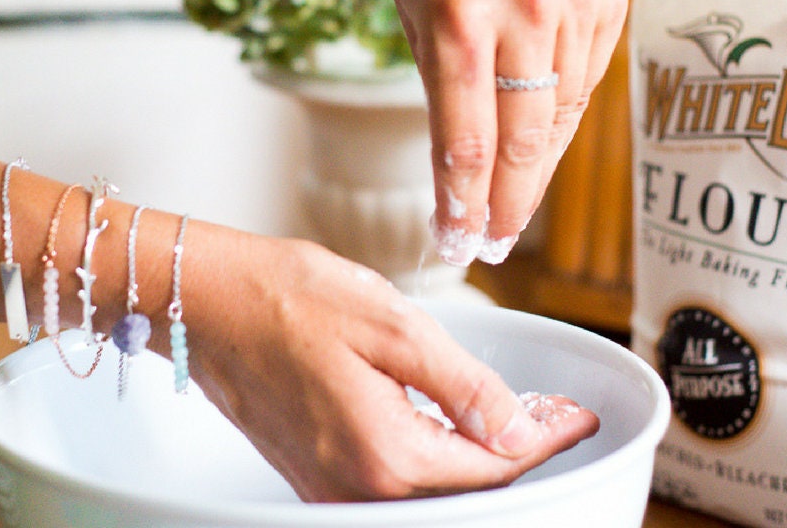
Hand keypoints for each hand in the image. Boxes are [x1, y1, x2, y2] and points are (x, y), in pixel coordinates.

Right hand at [183, 228, 597, 500]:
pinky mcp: (313, 472)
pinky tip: (446, 419)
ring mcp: (331, 486)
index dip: (544, 440)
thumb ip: (461, 384)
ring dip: (476, 454)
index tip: (578, 419)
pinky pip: (391, 478)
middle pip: (464, 487)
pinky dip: (432, 454)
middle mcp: (358, 488)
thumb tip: (518, 429)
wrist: (208, 301)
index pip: (493, 465)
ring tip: (512, 414)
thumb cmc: (289, 297)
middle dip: (516, 451)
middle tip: (553, 414)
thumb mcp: (389, 323)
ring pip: (429, 487)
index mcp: (386, 454)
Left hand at [382, 0, 626, 264]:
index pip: (465, 138)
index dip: (462, 203)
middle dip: (506, 205)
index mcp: (457, 15)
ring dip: (536, 168)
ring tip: (512, 204)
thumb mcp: (413, 15)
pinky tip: (539, 134)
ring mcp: (573, 0)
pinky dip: (560, 112)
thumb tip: (465, 178)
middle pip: (524, 140)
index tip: (456, 242)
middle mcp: (524, 7)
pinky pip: (585, 78)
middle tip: (490, 244)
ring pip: (561, 116)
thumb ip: (442, 92)